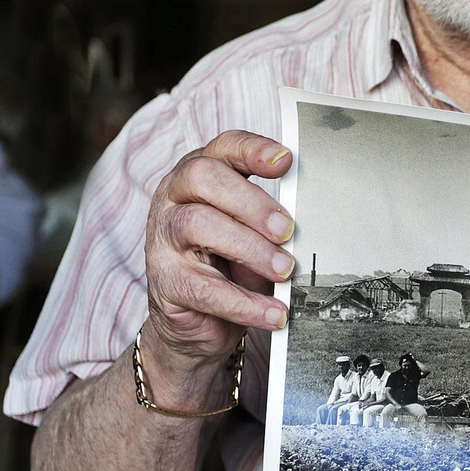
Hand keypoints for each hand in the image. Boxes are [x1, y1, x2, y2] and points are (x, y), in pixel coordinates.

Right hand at [144, 130, 295, 368]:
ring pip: (197, 224)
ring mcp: (163, 239)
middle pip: (203, 177)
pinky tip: (273, 312)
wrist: (196, 322)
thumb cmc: (229, 265)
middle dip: (251, 201)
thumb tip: (307, 223)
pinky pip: (203, 288)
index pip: (222, 148)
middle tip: (287, 230)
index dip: (252, 150)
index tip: (284, 161)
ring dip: (250, 248)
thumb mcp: (254, 235)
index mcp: (200, 176)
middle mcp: (174, 199)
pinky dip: (244, 303)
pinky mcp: (164, 282)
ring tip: (285, 271)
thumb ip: (272, 222)